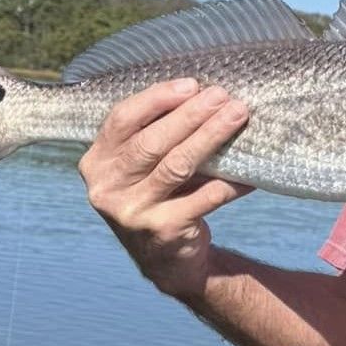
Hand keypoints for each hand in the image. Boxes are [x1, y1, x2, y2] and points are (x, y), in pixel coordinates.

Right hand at [79, 79, 252, 298]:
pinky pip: (205, 198)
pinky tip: (250, 169)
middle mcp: (106, 188)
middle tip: (222, 96)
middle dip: (190, 115)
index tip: (191, 84)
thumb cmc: (158, 197)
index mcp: (96, 163)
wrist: (165, 260)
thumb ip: (155, 134)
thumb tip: (202, 93)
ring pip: (177, 166)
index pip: (121, 120)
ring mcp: (132, 213)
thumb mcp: (140, 168)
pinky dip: (230, 181)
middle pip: (151, 142)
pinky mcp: (162, 231)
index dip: (156, 99)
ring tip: (237, 116)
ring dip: (210, 137)